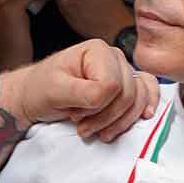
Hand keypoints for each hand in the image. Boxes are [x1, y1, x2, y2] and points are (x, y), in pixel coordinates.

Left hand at [12, 40, 157, 142]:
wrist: (36, 98)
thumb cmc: (41, 90)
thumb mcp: (54, 90)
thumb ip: (81, 92)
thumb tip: (106, 94)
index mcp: (97, 50)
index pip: (113, 84)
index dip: (97, 105)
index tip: (74, 114)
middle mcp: (114, 58)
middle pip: (128, 93)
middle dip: (106, 117)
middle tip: (82, 127)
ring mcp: (122, 72)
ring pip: (138, 98)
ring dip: (120, 121)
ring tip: (98, 131)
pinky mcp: (126, 87)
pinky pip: (146, 94)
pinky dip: (143, 108)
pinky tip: (143, 117)